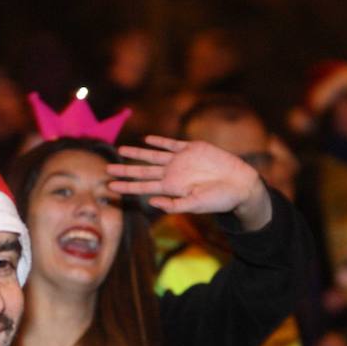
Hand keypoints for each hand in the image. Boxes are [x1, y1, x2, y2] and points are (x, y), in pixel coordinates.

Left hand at [108, 135, 272, 230]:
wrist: (240, 185)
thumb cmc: (219, 200)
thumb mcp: (195, 206)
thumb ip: (173, 205)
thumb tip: (151, 202)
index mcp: (171, 188)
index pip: (143, 187)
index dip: (126, 187)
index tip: (109, 187)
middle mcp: (172, 173)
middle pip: (143, 171)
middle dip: (125, 170)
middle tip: (106, 169)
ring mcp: (181, 160)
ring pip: (153, 155)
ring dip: (137, 153)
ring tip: (121, 150)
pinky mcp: (193, 148)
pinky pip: (172, 143)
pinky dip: (159, 141)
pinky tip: (147, 140)